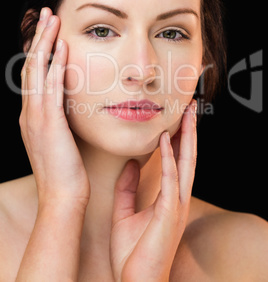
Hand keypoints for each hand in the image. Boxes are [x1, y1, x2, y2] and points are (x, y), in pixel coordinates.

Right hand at [19, 7, 89, 207]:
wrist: (62, 196)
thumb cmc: (65, 170)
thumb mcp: (59, 140)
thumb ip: (59, 119)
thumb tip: (68, 104)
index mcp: (33, 116)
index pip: (33, 75)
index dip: (39, 51)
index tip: (49, 32)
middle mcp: (30, 112)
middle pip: (31, 66)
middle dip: (40, 38)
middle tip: (48, 15)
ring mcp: (36, 116)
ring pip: (37, 70)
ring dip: (45, 43)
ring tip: (53, 20)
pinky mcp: (49, 122)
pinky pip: (51, 86)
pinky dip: (55, 64)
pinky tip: (61, 47)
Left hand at [110, 100, 196, 281]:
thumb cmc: (132, 253)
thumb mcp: (124, 212)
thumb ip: (127, 187)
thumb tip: (130, 162)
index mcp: (168, 197)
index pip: (177, 160)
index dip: (179, 137)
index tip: (177, 117)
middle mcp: (177, 197)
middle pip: (187, 156)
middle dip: (190, 130)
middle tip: (191, 107)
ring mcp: (176, 204)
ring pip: (185, 163)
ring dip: (186, 137)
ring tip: (187, 114)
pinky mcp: (169, 212)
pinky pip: (170, 179)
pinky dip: (168, 157)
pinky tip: (165, 140)